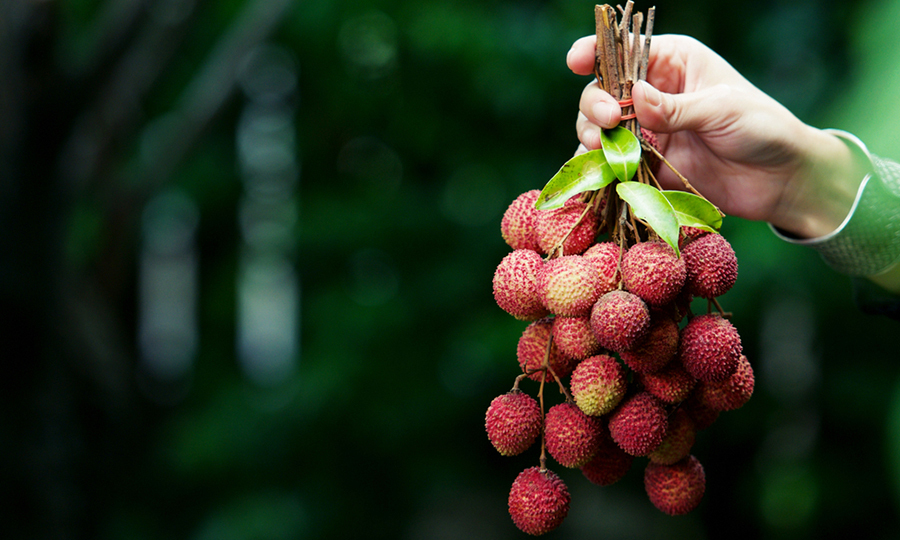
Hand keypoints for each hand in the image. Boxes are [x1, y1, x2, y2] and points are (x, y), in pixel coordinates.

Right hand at [567, 34, 868, 238]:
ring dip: (593, 136)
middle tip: (607, 121)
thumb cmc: (762, 127)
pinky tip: (601, 172)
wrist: (782, 180)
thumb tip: (633, 98)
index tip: (576, 61)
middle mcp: (655, 93)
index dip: (596, 51)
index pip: (626, 49)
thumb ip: (676, 107)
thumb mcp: (721, 109)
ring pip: (602, 128)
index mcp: (674, 63)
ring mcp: (649, 131)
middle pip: (604, 91)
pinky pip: (615, 164)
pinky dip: (604, 168)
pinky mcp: (649, 165)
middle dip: (595, 104)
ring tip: (600, 148)